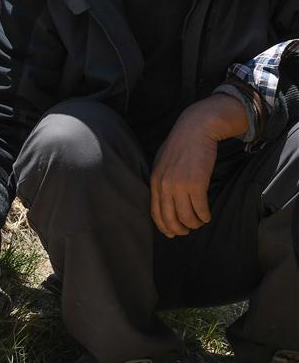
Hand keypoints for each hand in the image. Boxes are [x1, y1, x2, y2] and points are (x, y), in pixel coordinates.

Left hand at [150, 94, 247, 237]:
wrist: (195, 129)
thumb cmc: (181, 145)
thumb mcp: (163, 163)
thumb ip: (162, 180)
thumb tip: (166, 200)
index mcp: (155, 181)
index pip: (156, 212)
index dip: (164, 226)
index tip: (172, 233)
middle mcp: (164, 186)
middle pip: (170, 219)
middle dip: (180, 229)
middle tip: (188, 230)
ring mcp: (179, 185)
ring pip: (187, 217)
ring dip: (195, 223)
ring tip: (200, 221)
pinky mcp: (196, 184)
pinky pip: (200, 209)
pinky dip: (204, 216)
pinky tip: (207, 215)